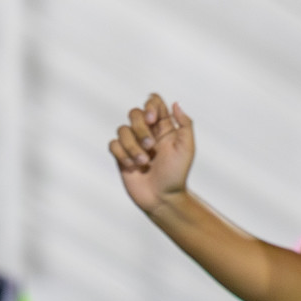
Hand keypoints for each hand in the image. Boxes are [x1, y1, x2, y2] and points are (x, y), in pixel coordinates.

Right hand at [109, 93, 195, 215]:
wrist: (162, 197)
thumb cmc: (176, 174)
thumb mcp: (187, 148)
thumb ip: (185, 124)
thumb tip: (175, 103)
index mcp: (164, 127)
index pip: (154, 102)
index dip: (150, 106)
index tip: (153, 120)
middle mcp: (147, 132)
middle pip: (134, 113)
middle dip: (140, 129)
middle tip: (151, 146)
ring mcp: (133, 143)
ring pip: (122, 129)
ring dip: (132, 146)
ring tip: (144, 162)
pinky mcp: (121, 155)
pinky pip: (113, 144)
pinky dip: (122, 154)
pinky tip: (132, 166)